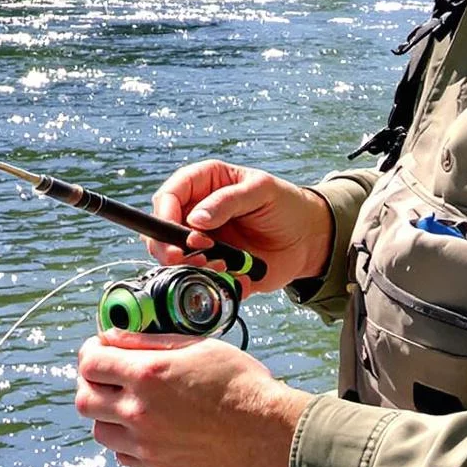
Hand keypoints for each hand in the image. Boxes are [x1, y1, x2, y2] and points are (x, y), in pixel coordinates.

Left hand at [73, 332, 310, 466]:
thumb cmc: (242, 387)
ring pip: (104, 434)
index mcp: (147, 377)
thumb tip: (114, 337)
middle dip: (92, 386)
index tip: (99, 352)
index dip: (91, 353)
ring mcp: (146, 450)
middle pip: (85, 401)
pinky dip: (137, 448)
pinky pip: (130, 461)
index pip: (90, 363)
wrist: (270, 438)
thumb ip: (149, 343)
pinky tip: (161, 436)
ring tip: (139, 410)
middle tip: (110, 381)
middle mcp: (138, 415)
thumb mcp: (198, 347)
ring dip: (112, 419)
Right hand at [147, 160, 334, 292]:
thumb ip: (228, 201)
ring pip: (173, 259)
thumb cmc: (284, 204)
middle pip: (160, 231)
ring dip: (191, 266)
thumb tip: (196, 219)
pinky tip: (234, 274)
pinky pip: (198, 279)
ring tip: (222, 265)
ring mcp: (201, 243)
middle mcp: (195, 214)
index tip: (174, 232)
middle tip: (189, 256)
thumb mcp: (261, 191)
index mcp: (203, 184)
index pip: (168, 195)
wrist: (307, 239)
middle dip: (169, 247)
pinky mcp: (212, 267)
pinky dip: (211, 282)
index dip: (164, 214)